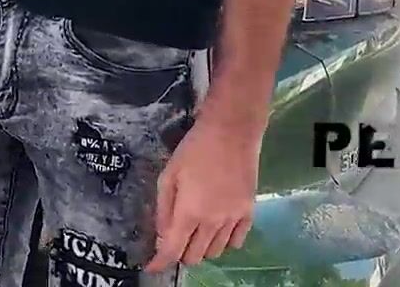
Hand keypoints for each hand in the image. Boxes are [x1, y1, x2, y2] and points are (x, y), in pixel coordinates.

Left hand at [146, 115, 260, 271]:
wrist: (232, 132)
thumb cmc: (194, 149)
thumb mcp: (168, 175)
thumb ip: (163, 209)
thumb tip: (162, 236)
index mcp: (189, 213)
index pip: (172, 251)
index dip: (159, 263)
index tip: (150, 266)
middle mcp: (212, 223)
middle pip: (194, 256)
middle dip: (179, 252)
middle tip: (173, 237)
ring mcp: (233, 219)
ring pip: (215, 252)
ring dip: (201, 247)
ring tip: (195, 230)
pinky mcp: (249, 213)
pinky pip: (237, 242)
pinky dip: (224, 242)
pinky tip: (216, 228)